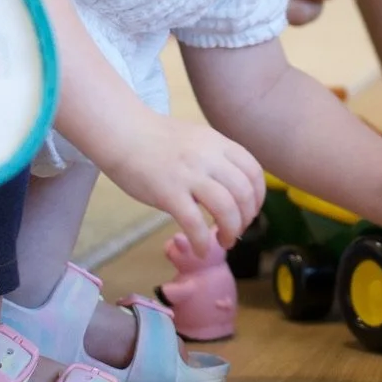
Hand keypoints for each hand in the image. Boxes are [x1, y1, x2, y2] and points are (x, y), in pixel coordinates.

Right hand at [106, 116, 263, 258]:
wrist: (122, 132)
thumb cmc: (156, 138)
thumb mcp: (197, 138)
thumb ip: (216, 157)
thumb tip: (232, 185)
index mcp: (218, 143)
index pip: (254, 171)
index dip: (258, 196)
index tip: (251, 211)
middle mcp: (208, 157)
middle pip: (244, 193)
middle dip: (246, 218)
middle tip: (237, 231)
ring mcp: (189, 174)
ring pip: (225, 208)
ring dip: (230, 231)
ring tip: (224, 241)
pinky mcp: (168, 192)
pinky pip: (194, 223)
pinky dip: (201, 242)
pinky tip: (199, 250)